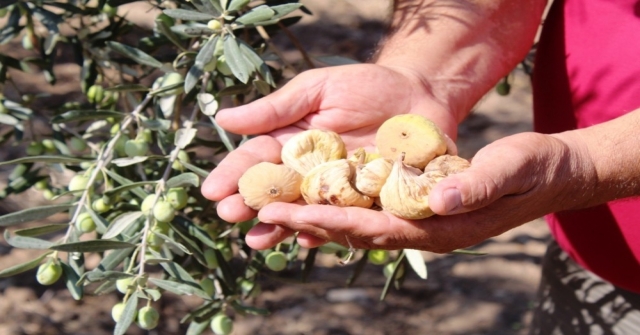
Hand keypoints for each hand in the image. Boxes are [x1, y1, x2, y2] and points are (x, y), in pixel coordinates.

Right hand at [201, 63, 457, 248]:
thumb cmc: (367, 86)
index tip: (211, 190)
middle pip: (275, 193)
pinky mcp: (368, 202)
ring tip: (258, 240)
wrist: (421, 94)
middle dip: (250, 206)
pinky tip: (307, 239)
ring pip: (304, 212)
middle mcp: (309, 171)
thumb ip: (276, 109)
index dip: (233, 175)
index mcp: (292, 143)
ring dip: (280, 227)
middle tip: (229, 216)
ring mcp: (338, 190)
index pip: (256, 161)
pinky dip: (327, 231)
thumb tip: (223, 118)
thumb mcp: (318, 89)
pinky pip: (345, 221)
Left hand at [254, 132, 596, 252]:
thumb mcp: (513, 167)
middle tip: (263, 211)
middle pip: (356, 232)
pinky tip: (314, 202)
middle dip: (308, 222)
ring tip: (276, 209)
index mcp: (441, 227)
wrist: (548, 176)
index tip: (290, 212)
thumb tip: (440, 197)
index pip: (375, 228)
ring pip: (358, 226)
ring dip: (316, 218)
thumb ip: (478, 183)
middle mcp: (423, 232)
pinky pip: (370, 214)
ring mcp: (420, 224)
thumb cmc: (533, 169)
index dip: (330, 221)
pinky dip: (338, 209)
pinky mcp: (417, 211)